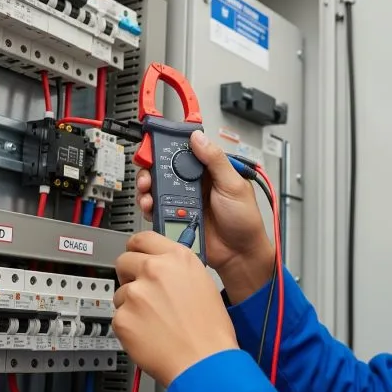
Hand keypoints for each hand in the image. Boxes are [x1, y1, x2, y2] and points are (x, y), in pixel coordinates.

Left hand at [113, 231, 237, 386]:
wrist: (203, 362)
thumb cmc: (210, 330)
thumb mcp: (203, 283)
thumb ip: (176, 269)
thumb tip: (160, 267)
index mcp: (177, 258)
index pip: (142, 238)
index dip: (137, 249)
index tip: (135, 255)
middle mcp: (154, 270)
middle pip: (124, 261)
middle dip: (129, 275)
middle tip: (143, 293)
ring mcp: (136, 293)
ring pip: (120, 293)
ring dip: (131, 304)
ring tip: (154, 321)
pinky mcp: (123, 318)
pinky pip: (119, 317)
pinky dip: (130, 327)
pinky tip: (149, 334)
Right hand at [136, 130, 273, 303]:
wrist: (239, 254)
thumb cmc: (244, 220)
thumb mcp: (233, 185)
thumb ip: (215, 160)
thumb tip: (198, 137)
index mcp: (208, 171)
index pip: (183, 152)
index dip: (166, 147)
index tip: (154, 146)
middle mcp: (193, 184)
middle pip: (164, 169)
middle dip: (151, 169)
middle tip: (147, 174)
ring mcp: (183, 201)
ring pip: (157, 189)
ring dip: (147, 188)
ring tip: (148, 192)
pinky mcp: (176, 217)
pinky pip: (157, 209)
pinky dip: (149, 207)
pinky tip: (151, 207)